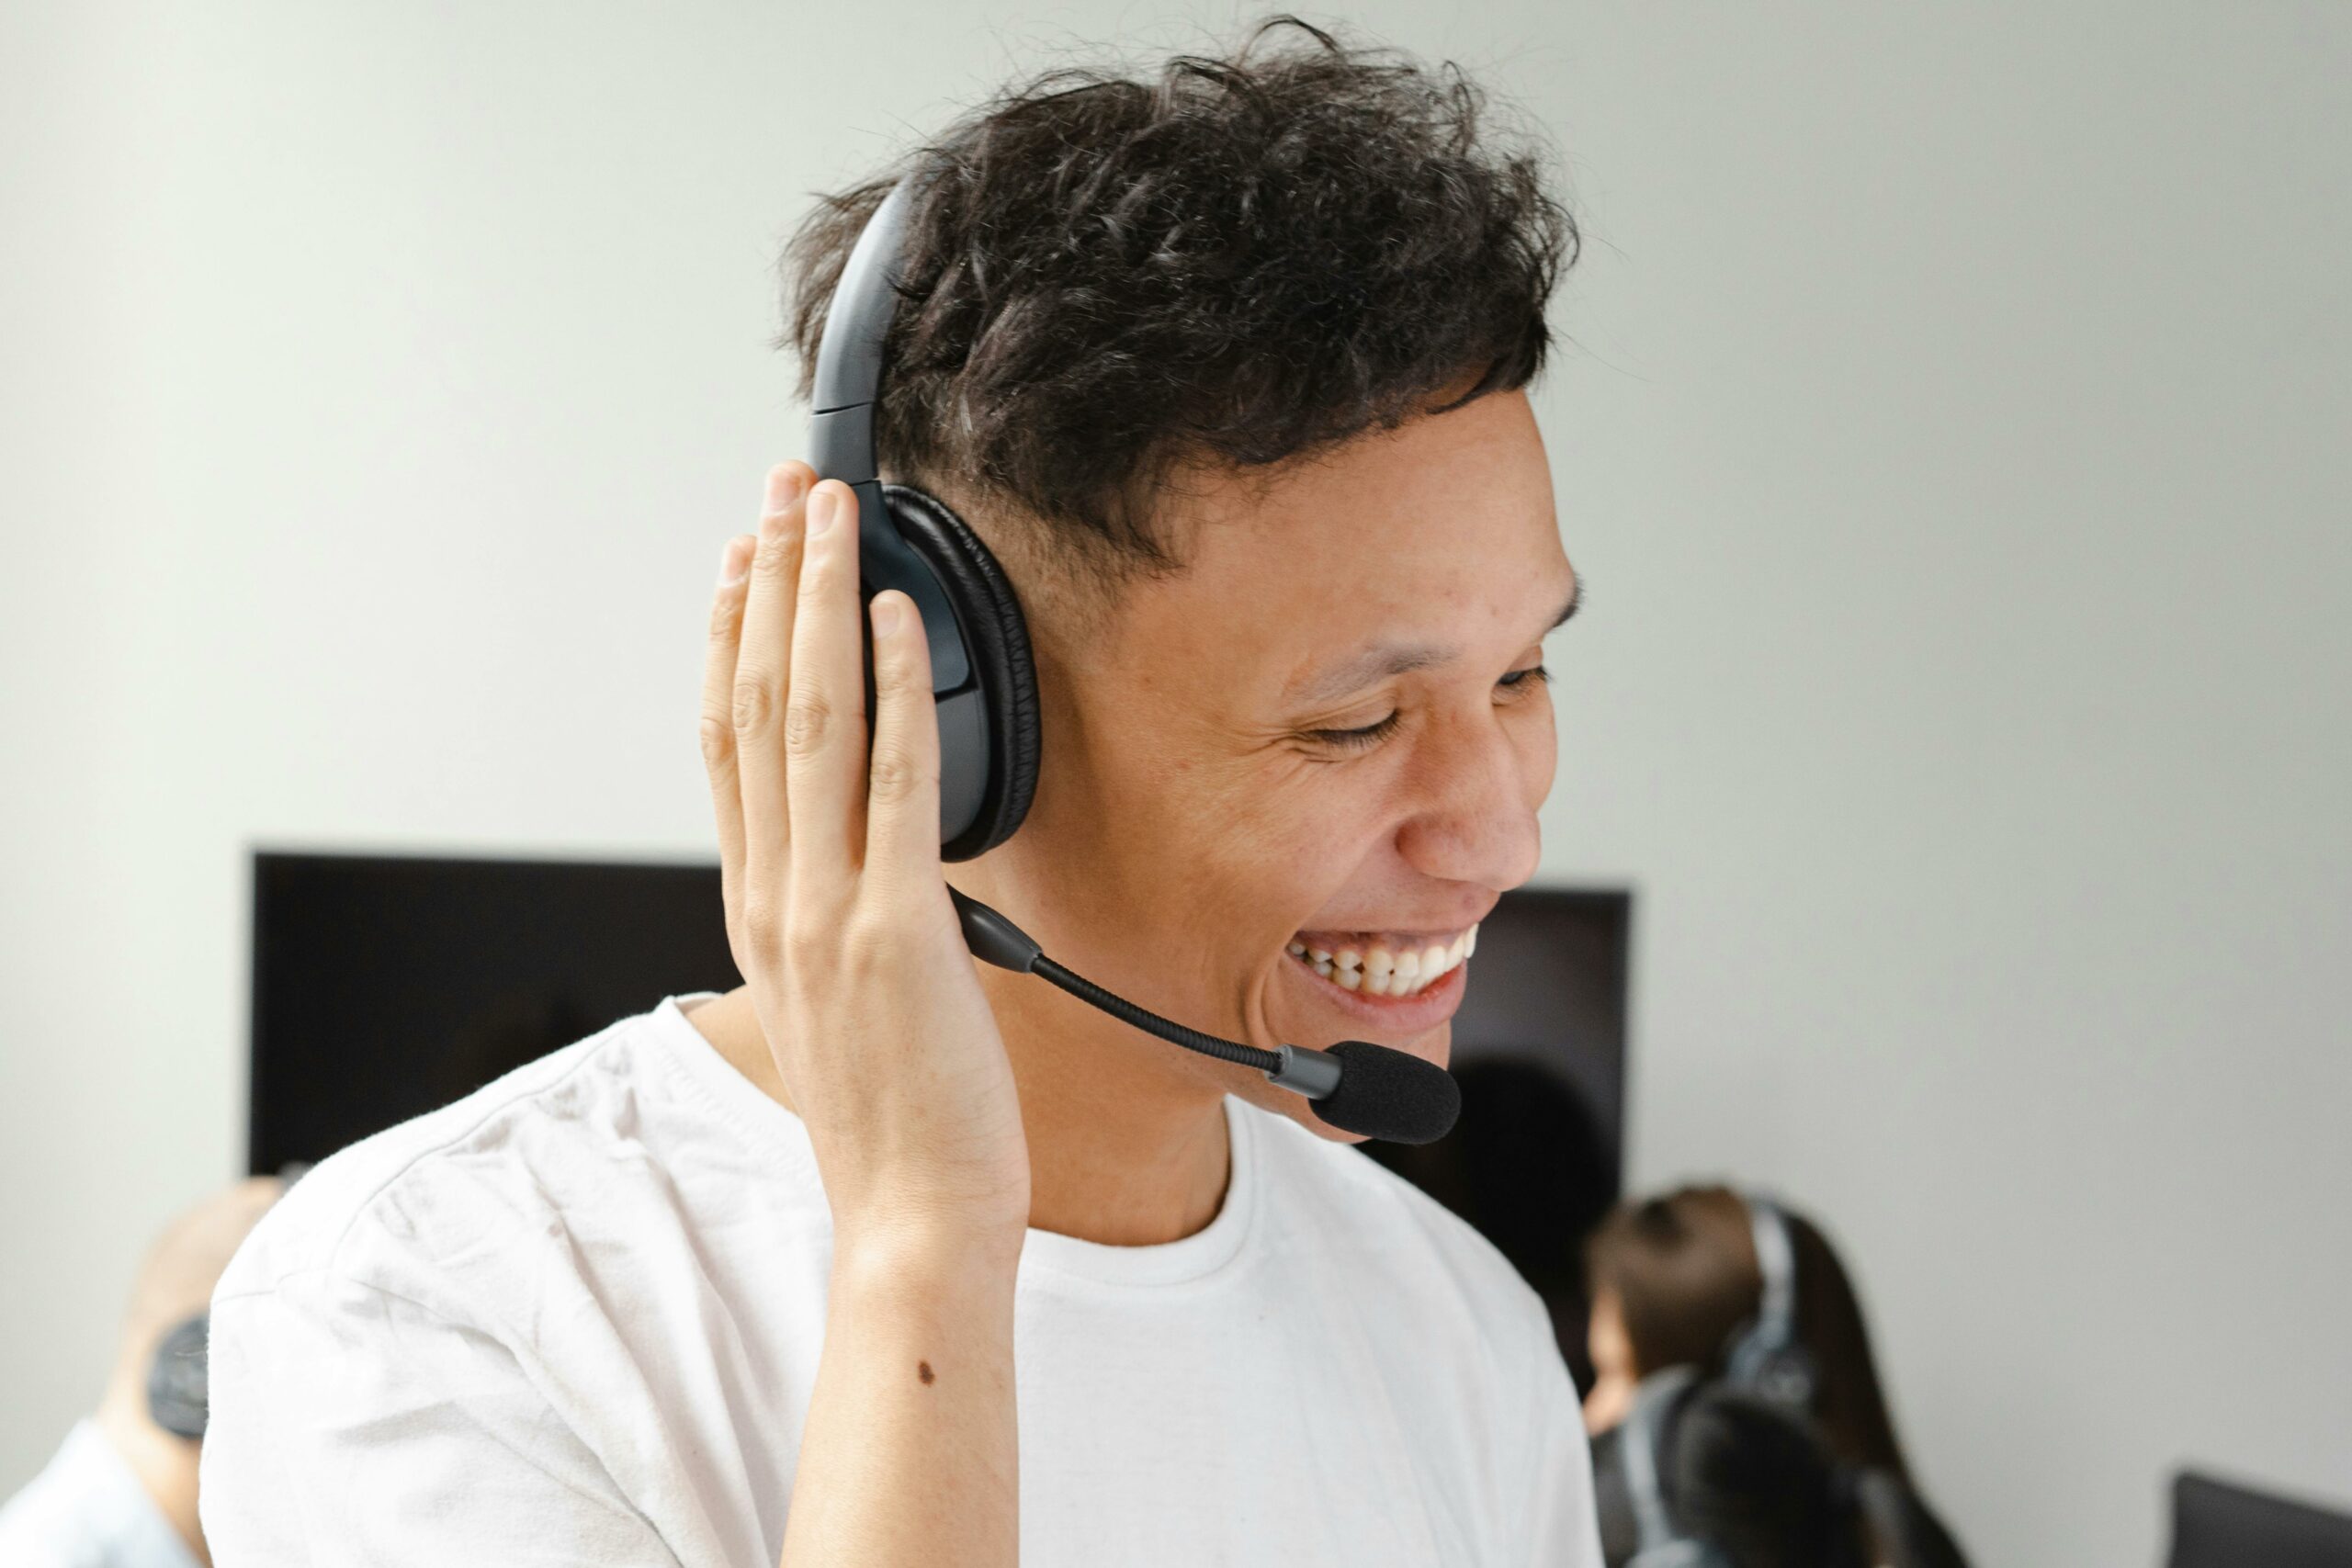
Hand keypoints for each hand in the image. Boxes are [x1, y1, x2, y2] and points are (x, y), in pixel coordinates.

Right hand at [700, 464, 1030, 1254]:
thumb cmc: (892, 1118)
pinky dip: (894, 687)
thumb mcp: (831, 1000)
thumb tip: (857, 857)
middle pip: (758, 704)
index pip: (726, 745)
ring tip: (833, 515)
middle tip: (785, 492)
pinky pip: (895, 781)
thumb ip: (825, 916)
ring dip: (821, 604)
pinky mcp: (899, 925)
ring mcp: (828, 908)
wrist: (912, 1216)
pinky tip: (897, 618)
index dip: (729, 640)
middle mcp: (775, 895)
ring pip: (811, 721)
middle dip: (772, 585)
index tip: (741, 563)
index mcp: (757, 908)